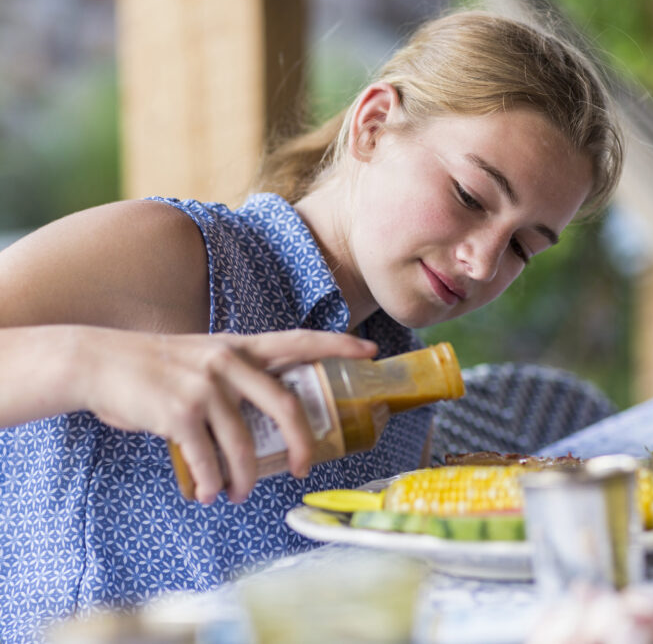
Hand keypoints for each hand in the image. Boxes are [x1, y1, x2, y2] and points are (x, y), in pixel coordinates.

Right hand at [76, 327, 378, 503]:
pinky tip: (207, 493)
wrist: (99, 362)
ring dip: (245, 477)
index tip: (371, 352)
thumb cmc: (157, 367)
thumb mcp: (205, 357)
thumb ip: (238, 376)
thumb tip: (268, 417)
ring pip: (244, 443)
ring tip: (236, 494)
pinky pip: (208, 458)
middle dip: (303, 442)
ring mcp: (205, 385)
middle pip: (286, 405)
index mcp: (241, 347)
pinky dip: (211, 482)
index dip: (338, 346)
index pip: (299, 341)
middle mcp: (229, 361)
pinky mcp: (180, 411)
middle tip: (304, 468)